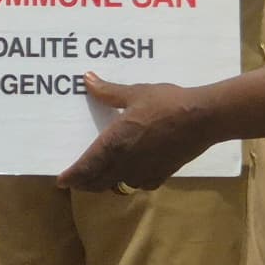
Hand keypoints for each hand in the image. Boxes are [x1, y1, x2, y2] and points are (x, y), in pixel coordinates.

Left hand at [55, 73, 217, 191]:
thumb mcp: (135, 93)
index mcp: (114, 143)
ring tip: (99, 177)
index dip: (72, 176)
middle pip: (98, 181)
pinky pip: (139, 184)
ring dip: (105, 183)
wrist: (203, 118)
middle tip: (75, 180)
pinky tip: (130, 174)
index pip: (86, 166)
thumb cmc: (166, 103)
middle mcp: (125, 163)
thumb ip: (108, 92)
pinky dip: (129, 181)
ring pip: (117, 185)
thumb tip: (86, 79)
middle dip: (84, 183)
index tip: (61, 181)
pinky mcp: (162, 175)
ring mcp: (144, 172)